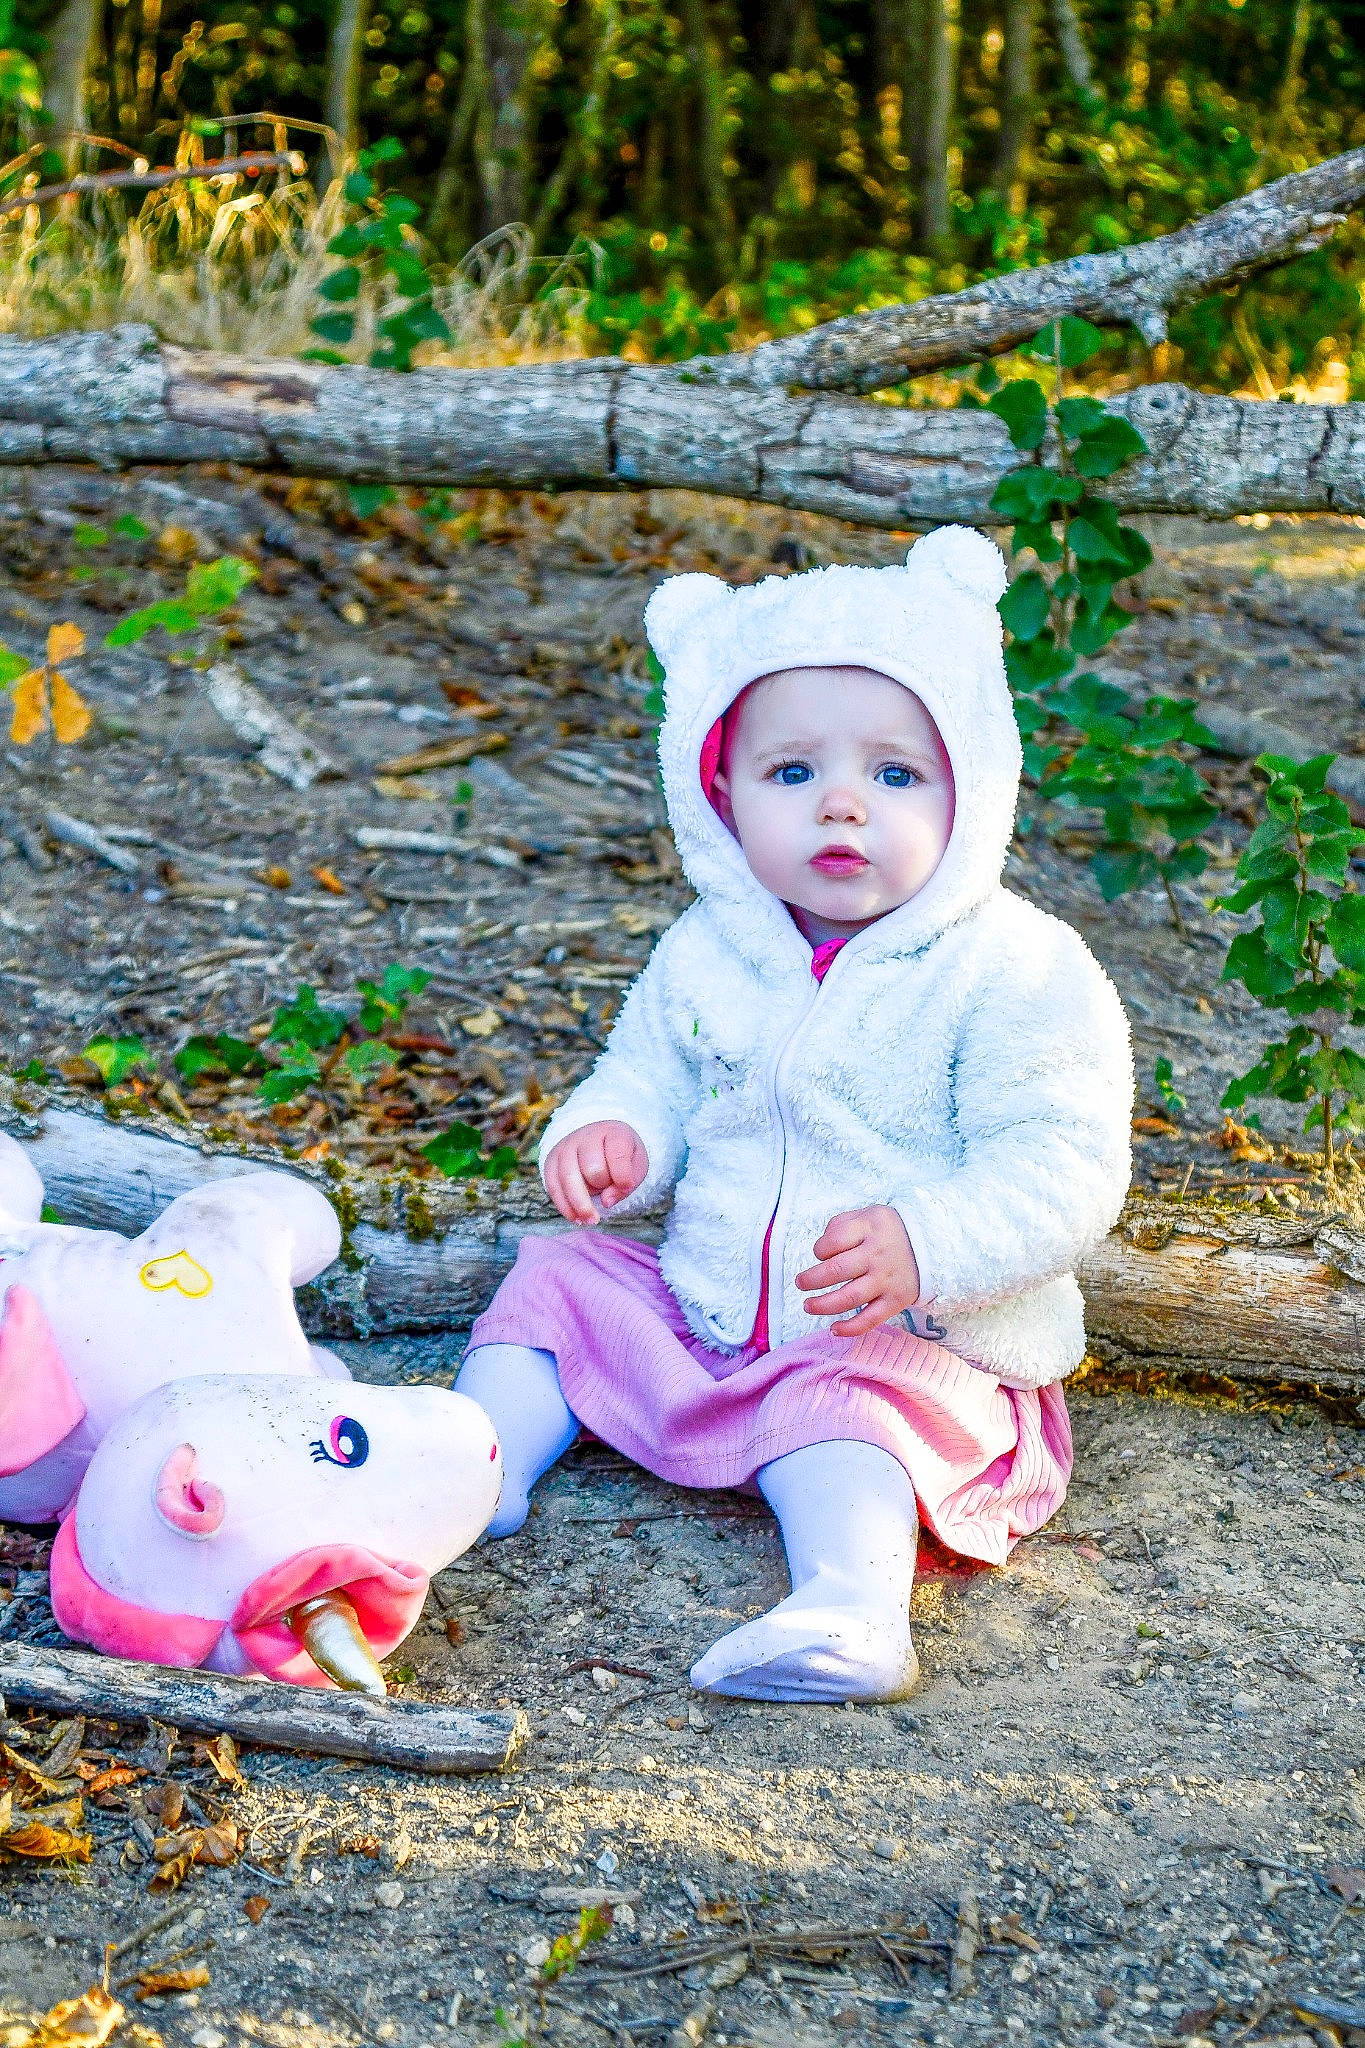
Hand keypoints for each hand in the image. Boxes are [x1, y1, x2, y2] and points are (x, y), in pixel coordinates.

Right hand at [543, 1121, 648, 1225]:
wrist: (599, 1140)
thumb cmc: (621, 1156)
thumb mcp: (636, 1165)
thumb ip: (628, 1182)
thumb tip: (606, 1202)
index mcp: (613, 1132)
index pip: (617, 1153)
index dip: (623, 1175)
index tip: (627, 1187)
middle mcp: (586, 1137)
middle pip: (592, 1167)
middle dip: (601, 1185)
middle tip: (609, 1192)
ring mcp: (566, 1148)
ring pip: (568, 1177)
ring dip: (580, 1203)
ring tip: (592, 1220)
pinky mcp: (551, 1161)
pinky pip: (553, 1186)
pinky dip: (564, 1205)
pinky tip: (576, 1218)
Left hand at [795, 1205, 920, 1338]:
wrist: (931, 1246)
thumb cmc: (888, 1232)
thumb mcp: (867, 1215)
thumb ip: (840, 1225)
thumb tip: (821, 1251)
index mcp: (869, 1228)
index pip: (833, 1241)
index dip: (819, 1250)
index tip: (820, 1254)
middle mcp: (878, 1254)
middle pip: (836, 1271)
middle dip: (811, 1280)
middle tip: (800, 1283)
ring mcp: (887, 1280)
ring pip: (849, 1297)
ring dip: (823, 1305)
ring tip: (808, 1306)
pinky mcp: (896, 1301)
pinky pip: (870, 1319)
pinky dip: (850, 1328)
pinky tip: (834, 1329)